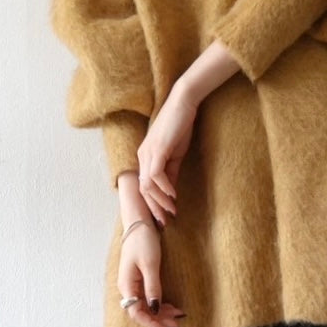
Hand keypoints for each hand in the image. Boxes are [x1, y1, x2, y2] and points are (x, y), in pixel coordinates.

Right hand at [118, 223, 185, 326]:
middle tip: (177, 324)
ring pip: (146, 306)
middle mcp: (128, 287)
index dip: (151, 323)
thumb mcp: (150, 264)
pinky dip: (160, 303)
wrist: (139, 222)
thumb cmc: (143, 240)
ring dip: (161, 313)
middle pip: (141, 311)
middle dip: (159, 320)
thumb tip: (155, 309)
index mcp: (127, 285)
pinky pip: (148, 297)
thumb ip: (153, 288)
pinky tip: (171, 306)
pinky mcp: (140, 279)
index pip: (136, 312)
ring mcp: (133, 284)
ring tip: (177, 316)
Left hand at [136, 85, 198, 225]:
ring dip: (160, 201)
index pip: (144, 187)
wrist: (183, 104)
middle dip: (154, 208)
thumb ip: (171, 172)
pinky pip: (156, 175)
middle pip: (143, 190)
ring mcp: (148, 153)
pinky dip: (164, 188)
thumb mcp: (175, 154)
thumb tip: (171, 191)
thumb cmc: (180, 126)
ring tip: (172, 211)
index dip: (153, 204)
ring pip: (148, 185)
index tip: (164, 217)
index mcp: (145, 157)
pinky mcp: (157, 150)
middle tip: (165, 222)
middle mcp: (142, 156)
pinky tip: (174, 195)